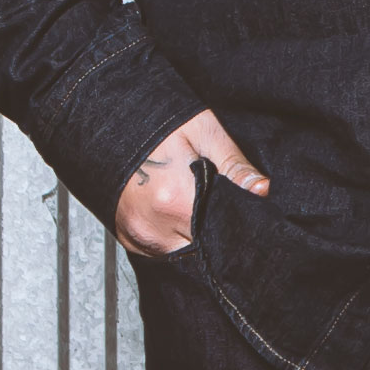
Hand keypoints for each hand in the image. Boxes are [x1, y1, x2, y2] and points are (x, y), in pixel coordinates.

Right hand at [119, 111, 268, 258]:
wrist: (108, 118)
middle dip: (214, 231)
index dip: (236, 225)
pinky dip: (172, 237)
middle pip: (202, 246)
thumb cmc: (155, 120)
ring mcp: (138, 235)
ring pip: (181, 252)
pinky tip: (173, 211)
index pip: (222, 234)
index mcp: (176, 200)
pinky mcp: (127, 238)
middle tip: (211, 202)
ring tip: (190, 203)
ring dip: (192, 235)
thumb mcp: (204, 132)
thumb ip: (234, 166)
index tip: (239, 211)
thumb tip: (262, 190)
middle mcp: (154, 226)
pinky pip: (159, 250)